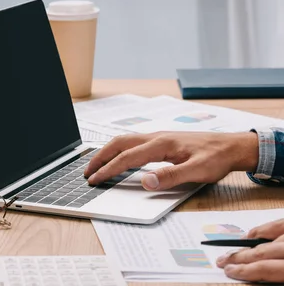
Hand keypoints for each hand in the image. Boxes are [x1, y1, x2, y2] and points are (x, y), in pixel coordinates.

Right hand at [83, 131, 258, 190]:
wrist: (231, 145)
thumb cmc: (216, 158)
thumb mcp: (198, 171)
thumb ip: (171, 176)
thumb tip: (146, 181)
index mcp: (161, 144)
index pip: (127, 157)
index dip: (109, 169)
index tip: (95, 180)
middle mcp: (155, 137)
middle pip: (119, 143)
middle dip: (100, 157)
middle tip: (86, 171)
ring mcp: (157, 137)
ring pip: (124, 140)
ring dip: (107, 152)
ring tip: (96, 165)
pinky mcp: (161, 140)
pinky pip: (133, 142)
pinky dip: (118, 150)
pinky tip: (119, 158)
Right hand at [217, 219, 283, 282]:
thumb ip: (279, 277)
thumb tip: (260, 276)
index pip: (264, 268)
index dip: (244, 270)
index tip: (230, 271)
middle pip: (260, 252)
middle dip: (238, 257)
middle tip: (223, 260)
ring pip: (265, 238)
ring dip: (246, 245)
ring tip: (233, 250)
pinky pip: (277, 225)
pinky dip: (260, 230)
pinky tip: (251, 235)